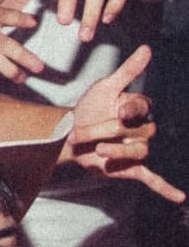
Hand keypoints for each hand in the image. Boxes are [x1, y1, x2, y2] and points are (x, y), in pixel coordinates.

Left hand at [63, 44, 185, 203]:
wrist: (68, 136)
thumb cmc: (89, 109)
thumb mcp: (104, 88)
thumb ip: (127, 72)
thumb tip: (147, 49)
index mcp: (138, 108)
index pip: (141, 107)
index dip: (130, 109)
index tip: (118, 109)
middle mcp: (142, 128)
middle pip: (137, 130)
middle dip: (106, 131)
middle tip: (81, 134)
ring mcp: (138, 149)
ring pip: (139, 151)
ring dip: (118, 152)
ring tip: (99, 152)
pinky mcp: (131, 168)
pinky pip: (152, 178)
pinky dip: (165, 188)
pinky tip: (180, 197)